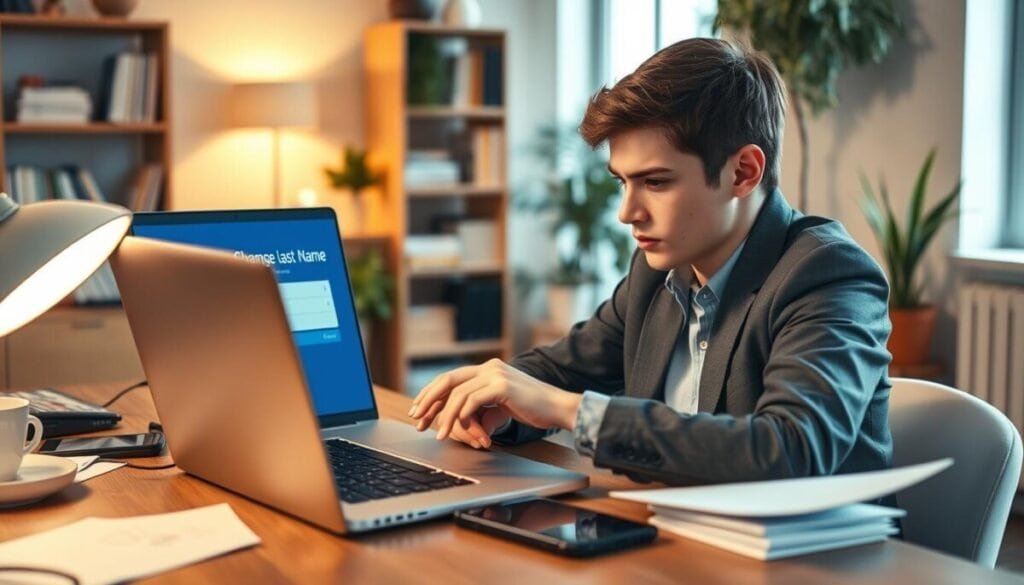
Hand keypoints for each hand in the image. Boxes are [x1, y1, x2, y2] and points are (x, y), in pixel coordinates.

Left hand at [408, 359, 581, 446]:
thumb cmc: (533, 410)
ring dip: (445, 416)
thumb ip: (481, 409)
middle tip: (417, 418)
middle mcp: (489, 367)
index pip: (451, 378)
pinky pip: (472, 400)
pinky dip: (462, 416)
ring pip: (458, 393)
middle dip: (429, 400)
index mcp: (487, 369)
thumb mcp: (501, 407)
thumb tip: (461, 422)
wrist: (558, 408)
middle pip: (447, 380)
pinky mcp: (502, 386)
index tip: (420, 410)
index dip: (432, 394)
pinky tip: (457, 429)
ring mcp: (495, 374)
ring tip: (439, 434)